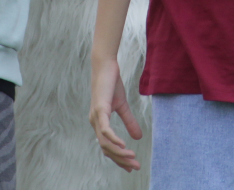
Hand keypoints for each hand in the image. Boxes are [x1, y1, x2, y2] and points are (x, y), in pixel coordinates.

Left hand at [89, 56, 142, 171]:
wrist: (106, 66)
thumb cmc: (111, 84)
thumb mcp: (123, 106)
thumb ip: (129, 121)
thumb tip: (138, 137)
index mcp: (99, 123)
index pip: (107, 147)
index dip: (119, 158)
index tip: (131, 166)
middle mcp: (95, 122)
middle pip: (106, 149)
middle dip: (121, 160)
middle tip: (135, 166)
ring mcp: (96, 116)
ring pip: (105, 143)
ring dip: (119, 153)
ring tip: (132, 157)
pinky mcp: (99, 109)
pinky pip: (105, 130)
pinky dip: (113, 139)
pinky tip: (123, 145)